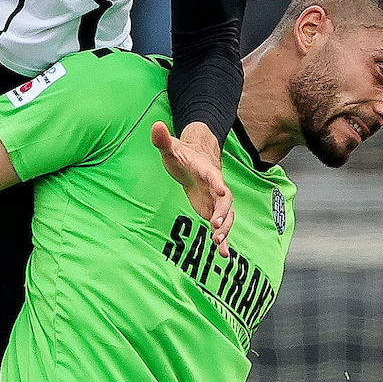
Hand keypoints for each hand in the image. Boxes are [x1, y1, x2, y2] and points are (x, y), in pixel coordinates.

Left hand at [153, 120, 231, 254]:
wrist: (196, 159)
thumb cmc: (182, 155)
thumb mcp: (170, 148)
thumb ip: (163, 139)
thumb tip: (155, 125)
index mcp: (206, 170)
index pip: (214, 176)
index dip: (218, 183)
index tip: (222, 192)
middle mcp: (216, 186)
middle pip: (225, 201)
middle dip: (222, 214)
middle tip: (215, 226)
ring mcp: (216, 200)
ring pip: (227, 216)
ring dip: (225, 230)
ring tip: (219, 246)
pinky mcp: (213, 211)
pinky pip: (222, 226)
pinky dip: (223, 239)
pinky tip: (223, 255)